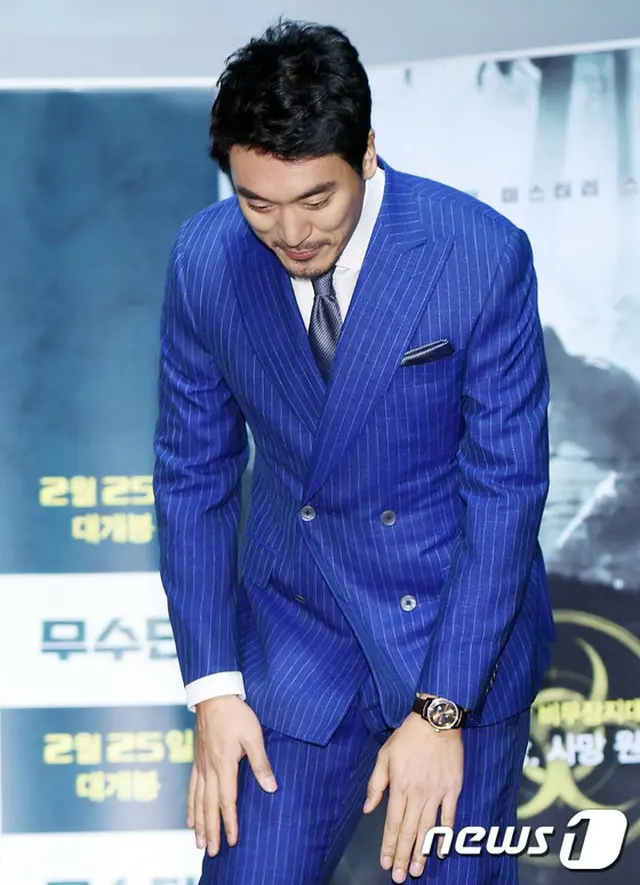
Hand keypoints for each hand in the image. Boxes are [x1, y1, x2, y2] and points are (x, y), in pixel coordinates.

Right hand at [188, 696, 277, 856]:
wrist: (213, 694)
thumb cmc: (236, 713)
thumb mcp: (253, 735)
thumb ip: (260, 762)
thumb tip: (270, 787)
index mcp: (224, 764)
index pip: (227, 800)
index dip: (230, 822)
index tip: (233, 840)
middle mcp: (209, 768)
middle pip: (209, 805)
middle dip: (211, 830)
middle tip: (211, 852)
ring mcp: (201, 764)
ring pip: (197, 800)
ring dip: (199, 823)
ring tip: (199, 842)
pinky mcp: (197, 759)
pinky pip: (191, 787)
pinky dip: (190, 805)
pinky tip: (190, 817)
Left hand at [362, 713, 462, 882]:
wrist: (436, 722)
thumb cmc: (408, 737)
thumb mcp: (384, 756)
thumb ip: (375, 784)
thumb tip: (367, 808)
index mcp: (399, 786)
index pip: (392, 823)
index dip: (388, 845)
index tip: (385, 862)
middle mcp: (417, 794)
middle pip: (409, 831)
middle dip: (402, 856)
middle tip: (400, 876)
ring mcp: (436, 793)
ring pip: (427, 829)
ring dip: (421, 852)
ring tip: (416, 870)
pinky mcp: (452, 790)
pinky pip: (449, 817)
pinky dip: (445, 835)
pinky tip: (442, 850)